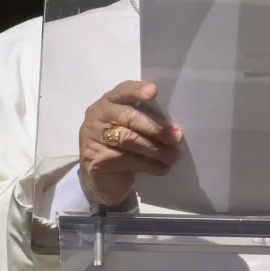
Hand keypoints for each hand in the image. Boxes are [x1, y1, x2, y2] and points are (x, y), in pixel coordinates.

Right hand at [78, 81, 182, 206]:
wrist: (103, 180)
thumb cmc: (122, 147)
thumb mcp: (131, 128)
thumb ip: (144, 119)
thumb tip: (173, 127)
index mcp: (108, 102)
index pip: (122, 91)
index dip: (137, 91)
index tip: (154, 91)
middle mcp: (98, 116)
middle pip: (128, 117)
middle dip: (155, 127)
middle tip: (176, 137)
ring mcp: (93, 138)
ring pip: (129, 139)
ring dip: (155, 149)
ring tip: (172, 156)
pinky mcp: (96, 160)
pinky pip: (127, 160)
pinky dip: (149, 165)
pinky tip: (161, 168)